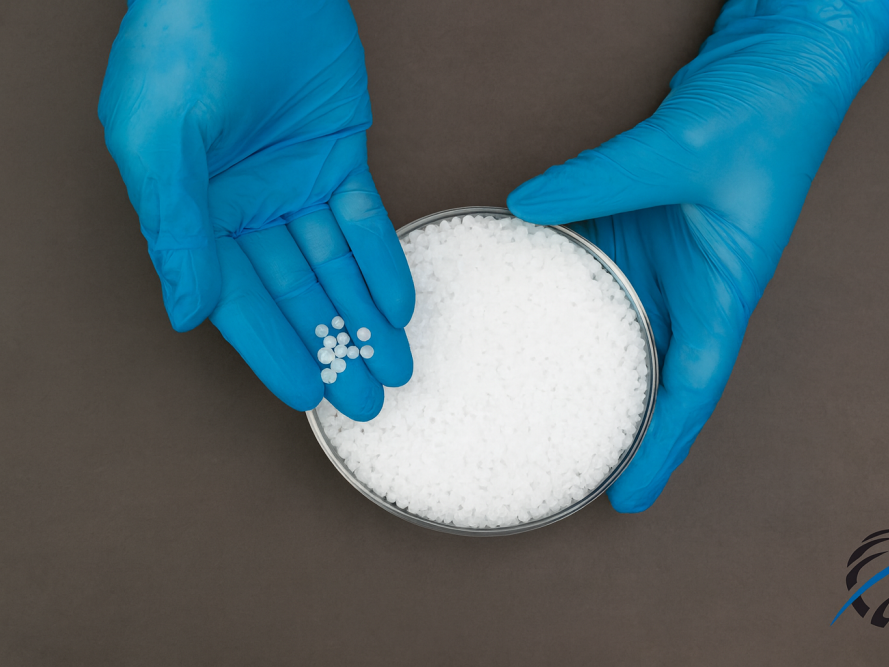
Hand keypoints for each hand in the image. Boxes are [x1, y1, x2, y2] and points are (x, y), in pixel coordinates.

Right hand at [98, 0, 412, 418]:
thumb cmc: (180, 45)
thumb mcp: (159, 144)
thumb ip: (177, 232)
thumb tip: (185, 313)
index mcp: (192, 212)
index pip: (237, 300)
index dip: (273, 350)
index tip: (307, 398)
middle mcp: (243, 205)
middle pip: (295, 294)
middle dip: (332, 348)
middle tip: (365, 401)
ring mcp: (293, 181)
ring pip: (335, 266)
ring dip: (365, 317)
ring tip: (395, 366)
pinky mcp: (337, 153)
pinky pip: (364, 221)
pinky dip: (383, 261)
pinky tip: (400, 305)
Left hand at [509, 0, 888, 511]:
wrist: (780, 57)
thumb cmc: (765, 110)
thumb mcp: (681, 150)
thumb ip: (602, 181)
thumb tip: (528, 206)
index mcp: (724, 288)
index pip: (691, 389)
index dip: (661, 448)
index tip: (627, 498)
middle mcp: (694, 283)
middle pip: (653, 371)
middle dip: (619, 421)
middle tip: (567, 459)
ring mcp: (666, 253)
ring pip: (620, 323)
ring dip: (585, 358)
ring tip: (533, 394)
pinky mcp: (643, 220)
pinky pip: (598, 264)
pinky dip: (563, 285)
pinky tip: (524, 294)